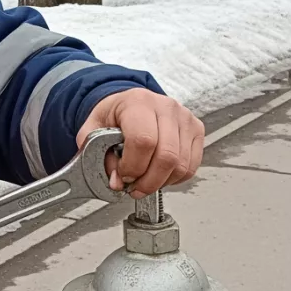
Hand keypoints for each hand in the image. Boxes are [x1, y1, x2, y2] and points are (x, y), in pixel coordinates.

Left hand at [76, 88, 203, 198]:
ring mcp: (184, 118)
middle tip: (134, 187)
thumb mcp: (93, 130)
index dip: (133, 166)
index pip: (143, 141)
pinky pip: (191, 166)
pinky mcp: (197, 129)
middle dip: (148, 181)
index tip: (123, 175)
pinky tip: (160, 174)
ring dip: (161, 182)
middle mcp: (165, 107)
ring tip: (145, 181)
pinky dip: (175, 178)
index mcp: (138, 103)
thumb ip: (97, 156)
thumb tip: (117, 182)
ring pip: (181, 165)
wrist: (130, 102)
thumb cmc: (114, 115)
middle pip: (166, 156)